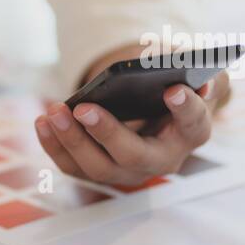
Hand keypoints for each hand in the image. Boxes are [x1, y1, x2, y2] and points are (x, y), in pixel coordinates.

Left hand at [36, 43, 230, 186]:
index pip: (193, 124)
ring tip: (54, 111)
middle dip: (107, 133)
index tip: (172, 89)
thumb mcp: (191, 72)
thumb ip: (203, 73)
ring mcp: (128, 171)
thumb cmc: (171, 85)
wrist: (149, 105)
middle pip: (134, 155)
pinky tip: (42, 121)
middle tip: (84, 108)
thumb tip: (201, 82)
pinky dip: (53, 145)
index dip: (185, 108)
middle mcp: (161, 160)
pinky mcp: (98, 171)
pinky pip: (72, 166)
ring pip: (97, 168)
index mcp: (191, 133)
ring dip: (71, 140)